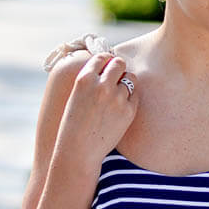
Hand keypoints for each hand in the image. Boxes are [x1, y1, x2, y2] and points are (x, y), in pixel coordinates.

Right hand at [55, 53, 138, 167]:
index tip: (107, 65)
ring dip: (125, 82)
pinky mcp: (128, 111)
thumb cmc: (73, 125)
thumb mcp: (76, 97)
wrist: (78, 151)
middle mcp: (101, 86)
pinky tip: (120, 106)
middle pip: (119, 63)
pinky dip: (130, 97)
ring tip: (116, 94)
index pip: (101, 57)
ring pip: (130, 78)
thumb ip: (91, 81)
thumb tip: (108, 66)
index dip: (106, 60)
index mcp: (84, 79)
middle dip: (118, 67)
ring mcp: (117, 98)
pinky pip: (135, 95)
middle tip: (116, 76)